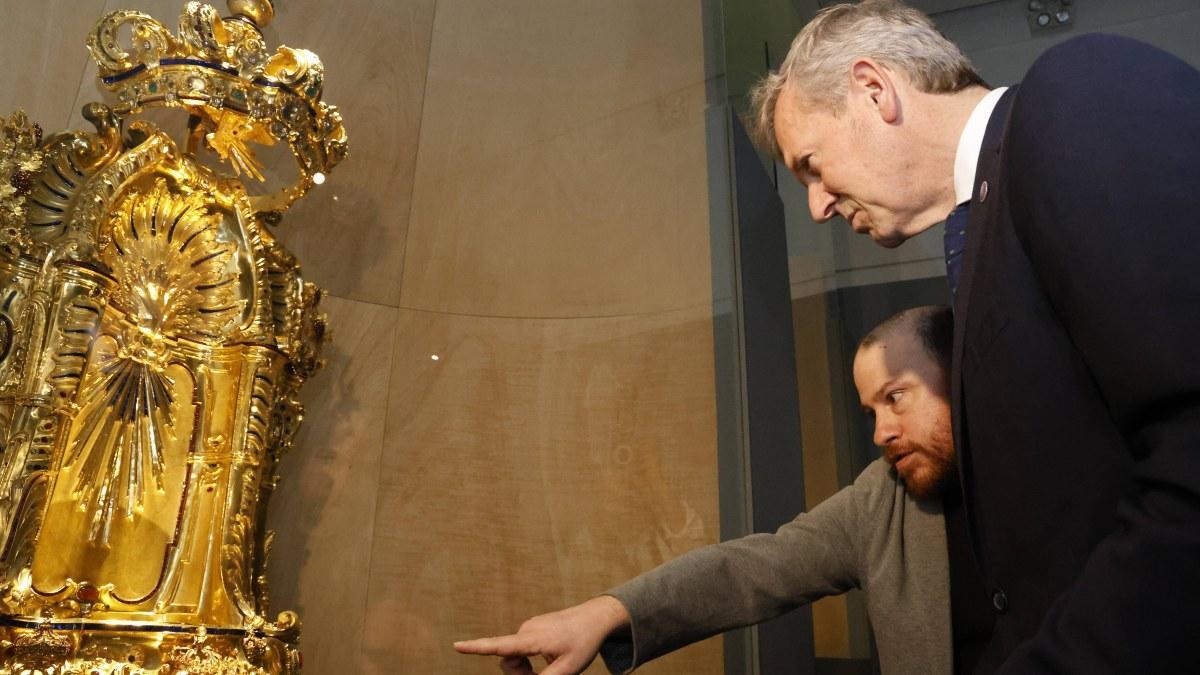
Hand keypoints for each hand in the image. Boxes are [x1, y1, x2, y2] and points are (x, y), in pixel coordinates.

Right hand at [454, 595, 630, 674]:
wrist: (595, 617)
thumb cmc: (583, 643)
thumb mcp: (568, 670)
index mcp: (533, 639)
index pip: (500, 646)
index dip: (476, 648)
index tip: (456, 645)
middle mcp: (526, 630)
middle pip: (508, 662)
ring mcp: (528, 627)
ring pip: (514, 657)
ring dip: (525, 668)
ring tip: (550, 664)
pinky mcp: (531, 627)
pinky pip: (521, 649)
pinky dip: (529, 659)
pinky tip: (550, 654)